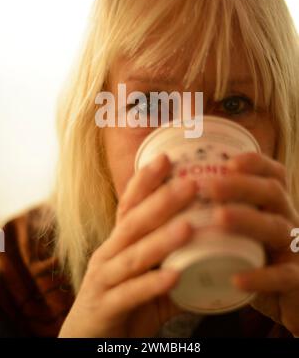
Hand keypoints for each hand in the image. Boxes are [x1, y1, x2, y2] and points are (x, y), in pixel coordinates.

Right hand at [58, 154, 197, 337]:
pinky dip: (151, 285)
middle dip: (161, 201)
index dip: (145, 181)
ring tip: (189, 226)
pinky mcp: (104, 307)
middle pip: (134, 222)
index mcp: (118, 242)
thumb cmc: (122, 303)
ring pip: (133, 255)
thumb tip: (215, 250)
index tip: (166, 158)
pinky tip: (174, 277)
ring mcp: (103, 280)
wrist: (88, 342)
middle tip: (190, 184)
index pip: (130, 205)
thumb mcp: (147, 276)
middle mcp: (108, 254)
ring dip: (161, 240)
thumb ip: (174, 261)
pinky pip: (130, 295)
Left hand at [204, 152, 298, 336]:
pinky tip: (236, 279)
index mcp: (273, 203)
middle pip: (272, 192)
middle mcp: (287, 218)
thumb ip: (215, 207)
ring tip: (220, 217)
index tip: (229, 162)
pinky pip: (283, 276)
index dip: (254, 163)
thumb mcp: (239, 226)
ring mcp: (293, 248)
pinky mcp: (296, 279)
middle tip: (209, 186)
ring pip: (277, 227)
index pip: (272, 173)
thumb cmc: (250, 255)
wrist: (282, 296)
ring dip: (248, 219)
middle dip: (241, 185)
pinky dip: (261, 277)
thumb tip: (171, 184)